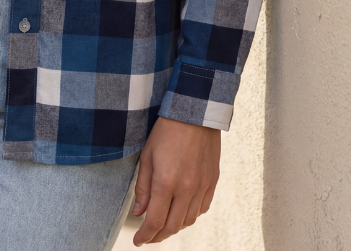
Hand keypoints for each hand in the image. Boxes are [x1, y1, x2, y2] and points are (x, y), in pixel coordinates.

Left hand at [131, 116, 219, 244]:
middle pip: (172, 226)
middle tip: (148, 237)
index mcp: (166, 182)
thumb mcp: (147, 156)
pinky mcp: (212, 181)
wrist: (195, 111)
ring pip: (189, 220)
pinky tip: (182, 212)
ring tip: (163, 224)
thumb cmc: (167, 130)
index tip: (138, 241)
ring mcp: (202, 186)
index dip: (145, 236)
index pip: (155, 221)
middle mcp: (186, 188)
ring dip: (174, 227)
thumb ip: (143, 188)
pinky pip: (202, 208)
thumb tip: (139, 213)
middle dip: (158, 236)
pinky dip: (191, 215)